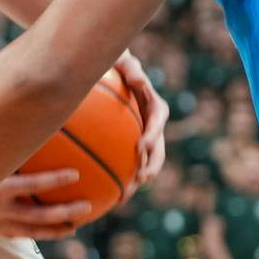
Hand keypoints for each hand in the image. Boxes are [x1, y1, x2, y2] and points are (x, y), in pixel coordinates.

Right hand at [0, 169, 92, 238]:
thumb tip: (1, 103)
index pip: (30, 185)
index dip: (54, 180)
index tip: (75, 174)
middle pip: (38, 214)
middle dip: (64, 212)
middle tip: (87, 207)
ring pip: (31, 229)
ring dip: (54, 228)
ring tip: (74, 227)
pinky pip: (16, 233)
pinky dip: (33, 232)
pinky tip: (48, 231)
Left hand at [113, 52, 167, 191]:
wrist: (106, 77)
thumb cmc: (114, 65)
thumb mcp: (123, 61)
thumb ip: (131, 67)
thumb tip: (139, 78)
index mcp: (154, 106)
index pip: (157, 121)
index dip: (152, 134)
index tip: (141, 146)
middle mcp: (152, 126)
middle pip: (157, 149)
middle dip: (151, 166)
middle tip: (142, 179)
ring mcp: (141, 139)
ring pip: (143, 164)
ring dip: (135, 181)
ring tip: (123, 197)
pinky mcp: (127, 149)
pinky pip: (124, 166)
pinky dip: (117, 181)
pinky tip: (101, 196)